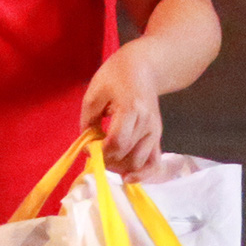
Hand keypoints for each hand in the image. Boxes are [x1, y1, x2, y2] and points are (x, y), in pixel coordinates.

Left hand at [81, 42, 165, 174]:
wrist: (144, 68)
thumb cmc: (116, 76)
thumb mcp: (94, 94)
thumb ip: (88, 121)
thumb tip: (88, 146)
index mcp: (131, 109)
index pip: (117, 143)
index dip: (99, 151)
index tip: (88, 146)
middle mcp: (147, 124)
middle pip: (127, 157)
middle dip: (108, 161)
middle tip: (96, 151)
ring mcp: (155, 132)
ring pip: (139, 164)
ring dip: (120, 167)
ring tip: (108, 158)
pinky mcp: (157, 137)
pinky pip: (154, 163)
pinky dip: (142, 174)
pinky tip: (127, 177)